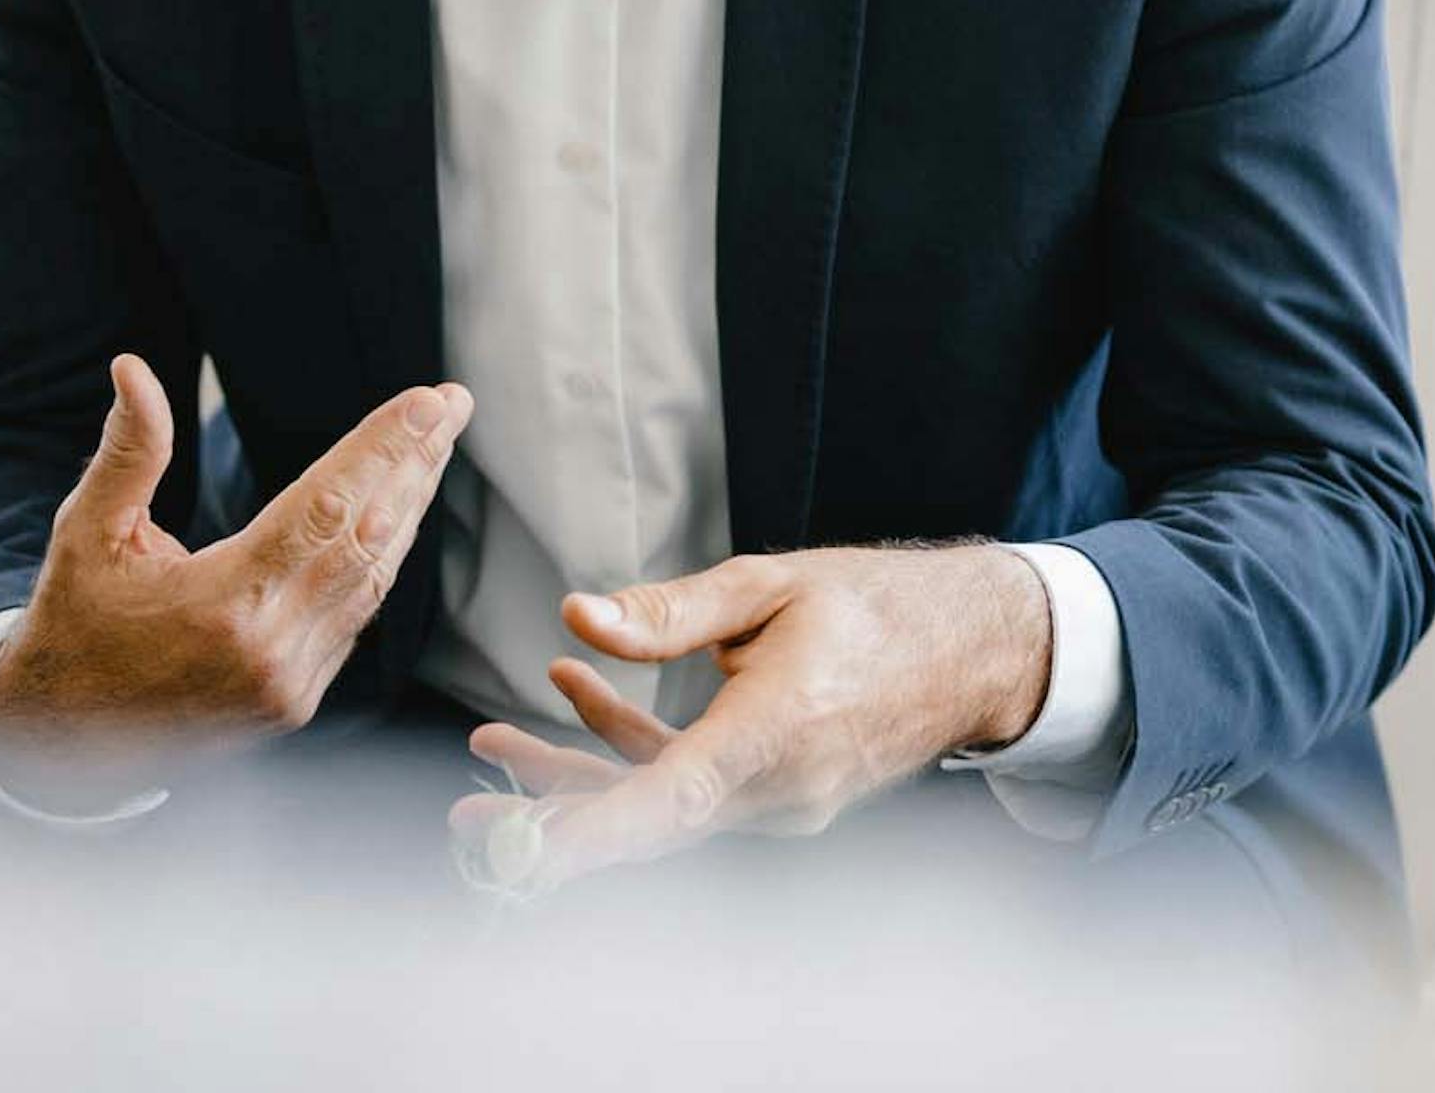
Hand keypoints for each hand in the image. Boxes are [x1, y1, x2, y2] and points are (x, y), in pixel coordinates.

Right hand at [0, 356, 471, 810]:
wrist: (63, 738)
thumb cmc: (74, 622)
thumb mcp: (86, 532)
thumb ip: (128, 452)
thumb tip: (134, 369)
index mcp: (223, 604)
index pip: (326, 509)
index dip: (382, 450)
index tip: (427, 402)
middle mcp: (271, 651)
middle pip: (366, 539)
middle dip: (414, 465)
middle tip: (450, 405)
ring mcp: (290, 685)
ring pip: (371, 581)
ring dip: (407, 510)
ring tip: (432, 449)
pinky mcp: (296, 703)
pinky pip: (355, 619)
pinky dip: (378, 562)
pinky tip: (393, 517)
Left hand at [449, 545, 1053, 893]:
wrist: (971, 650)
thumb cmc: (874, 606)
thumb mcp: (768, 584)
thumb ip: (668, 611)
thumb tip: (575, 616)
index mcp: (778, 732)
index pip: (673, 798)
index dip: (594, 829)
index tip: (524, 850)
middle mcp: (779, 788)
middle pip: (646, 819)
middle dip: (551, 817)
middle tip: (464, 819)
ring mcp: (781, 802)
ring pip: (658, 805)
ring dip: (576, 776)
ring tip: (489, 740)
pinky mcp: (776, 795)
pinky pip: (687, 785)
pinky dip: (629, 748)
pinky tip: (573, 690)